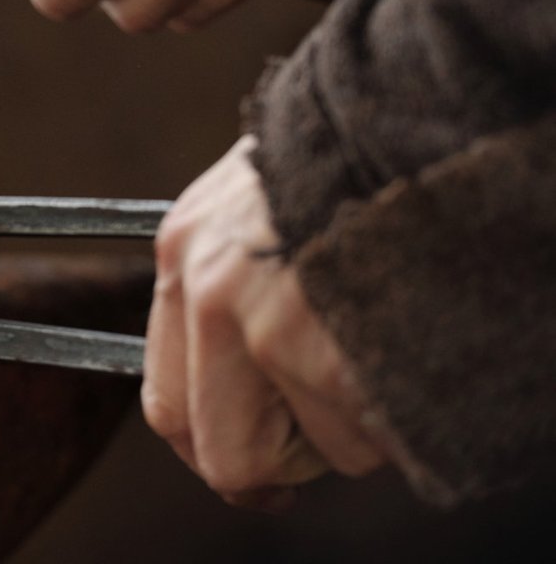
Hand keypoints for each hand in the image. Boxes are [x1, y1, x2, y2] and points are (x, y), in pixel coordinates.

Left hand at [144, 137, 385, 508]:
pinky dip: (405, 414)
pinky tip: (415, 343)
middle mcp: (211, 297)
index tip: (260, 469)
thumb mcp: (252, 198)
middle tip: (331, 436)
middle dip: (284, 463)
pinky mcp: (337, 356)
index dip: (217, 449)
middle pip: (226, 455)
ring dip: (363, 422)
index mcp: (182, 256)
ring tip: (388, 340)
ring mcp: (272, 330)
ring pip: (321, 447)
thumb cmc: (347, 153)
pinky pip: (378, 438)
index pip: (167, 404)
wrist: (413, 113)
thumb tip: (240, 379)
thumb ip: (229, 278)